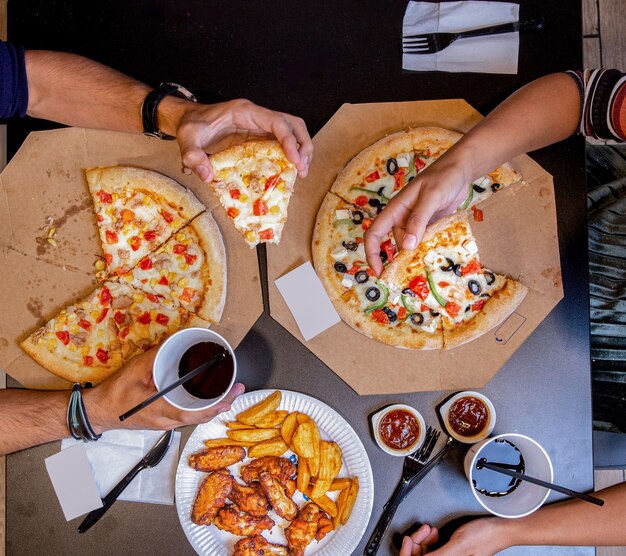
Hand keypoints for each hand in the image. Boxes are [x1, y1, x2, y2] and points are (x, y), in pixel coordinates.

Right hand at [83, 347, 244, 431]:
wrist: (98, 411)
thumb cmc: (115, 393)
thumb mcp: (136, 369)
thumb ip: (157, 355)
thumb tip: (174, 341)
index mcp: (161, 410)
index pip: (195, 412)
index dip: (216, 405)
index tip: (232, 395)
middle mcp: (166, 421)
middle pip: (200, 416)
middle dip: (222, 404)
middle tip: (236, 389)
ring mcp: (164, 424)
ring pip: (194, 418)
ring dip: (212, 406)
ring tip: (228, 392)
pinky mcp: (162, 422)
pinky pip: (186, 416)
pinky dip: (199, 407)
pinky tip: (206, 398)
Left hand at [172, 98, 313, 181]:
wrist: (187, 120)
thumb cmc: (190, 126)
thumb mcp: (187, 140)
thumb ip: (194, 157)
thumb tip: (208, 177)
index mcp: (245, 112)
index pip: (276, 122)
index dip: (289, 140)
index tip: (295, 161)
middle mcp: (257, 117)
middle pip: (292, 124)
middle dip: (303, 145)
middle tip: (303, 169)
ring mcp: (260, 126)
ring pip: (291, 132)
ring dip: (300, 150)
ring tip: (301, 172)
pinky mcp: (258, 137)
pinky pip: (280, 143)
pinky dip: (289, 156)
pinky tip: (288, 172)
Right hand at [364, 155, 471, 275]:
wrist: (461, 169)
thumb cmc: (443, 177)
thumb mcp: (431, 197)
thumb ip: (418, 220)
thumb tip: (406, 247)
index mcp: (395, 210)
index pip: (374, 234)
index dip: (372, 254)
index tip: (379, 272)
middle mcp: (403, 218)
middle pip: (397, 244)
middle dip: (403, 260)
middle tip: (416, 275)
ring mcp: (417, 222)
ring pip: (414, 245)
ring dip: (421, 255)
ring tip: (432, 265)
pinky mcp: (430, 225)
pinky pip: (427, 241)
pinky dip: (432, 249)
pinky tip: (441, 255)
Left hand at [401, 518, 508, 555]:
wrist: (499, 529)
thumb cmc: (485, 536)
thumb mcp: (458, 544)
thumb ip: (439, 555)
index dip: (409, 553)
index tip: (408, 539)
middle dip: (417, 543)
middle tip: (423, 531)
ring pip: (425, 554)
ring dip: (424, 541)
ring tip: (429, 531)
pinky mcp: (449, 554)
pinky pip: (432, 551)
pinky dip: (430, 541)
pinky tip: (434, 533)